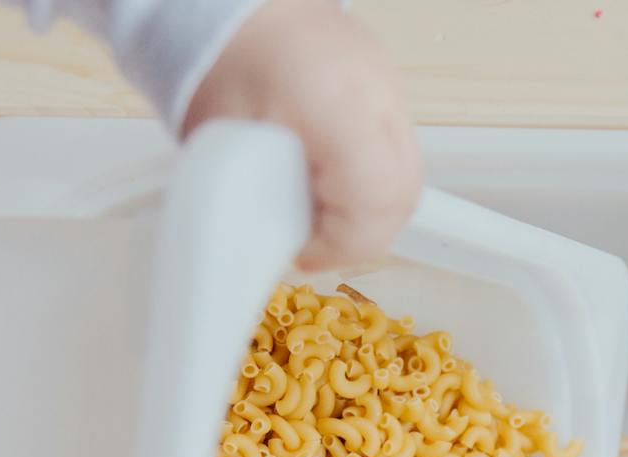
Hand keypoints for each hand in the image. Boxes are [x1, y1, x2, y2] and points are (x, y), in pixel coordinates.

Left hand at [185, 0, 422, 271]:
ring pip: (409, 179)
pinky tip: (331, 181)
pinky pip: (401, 155)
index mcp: (332, 106)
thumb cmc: (218, 63)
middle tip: (313, 243)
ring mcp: (391, 90)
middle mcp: (375, 95)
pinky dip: (373, 183)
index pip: (374, 200)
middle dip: (361, 236)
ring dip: (371, 212)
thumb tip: (267, 259)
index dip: (342, 244)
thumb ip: (250, 207)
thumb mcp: (221, 146)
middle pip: (402, 195)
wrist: (232, 4)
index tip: (302, 254)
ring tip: (320, 214)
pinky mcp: (391, 92)